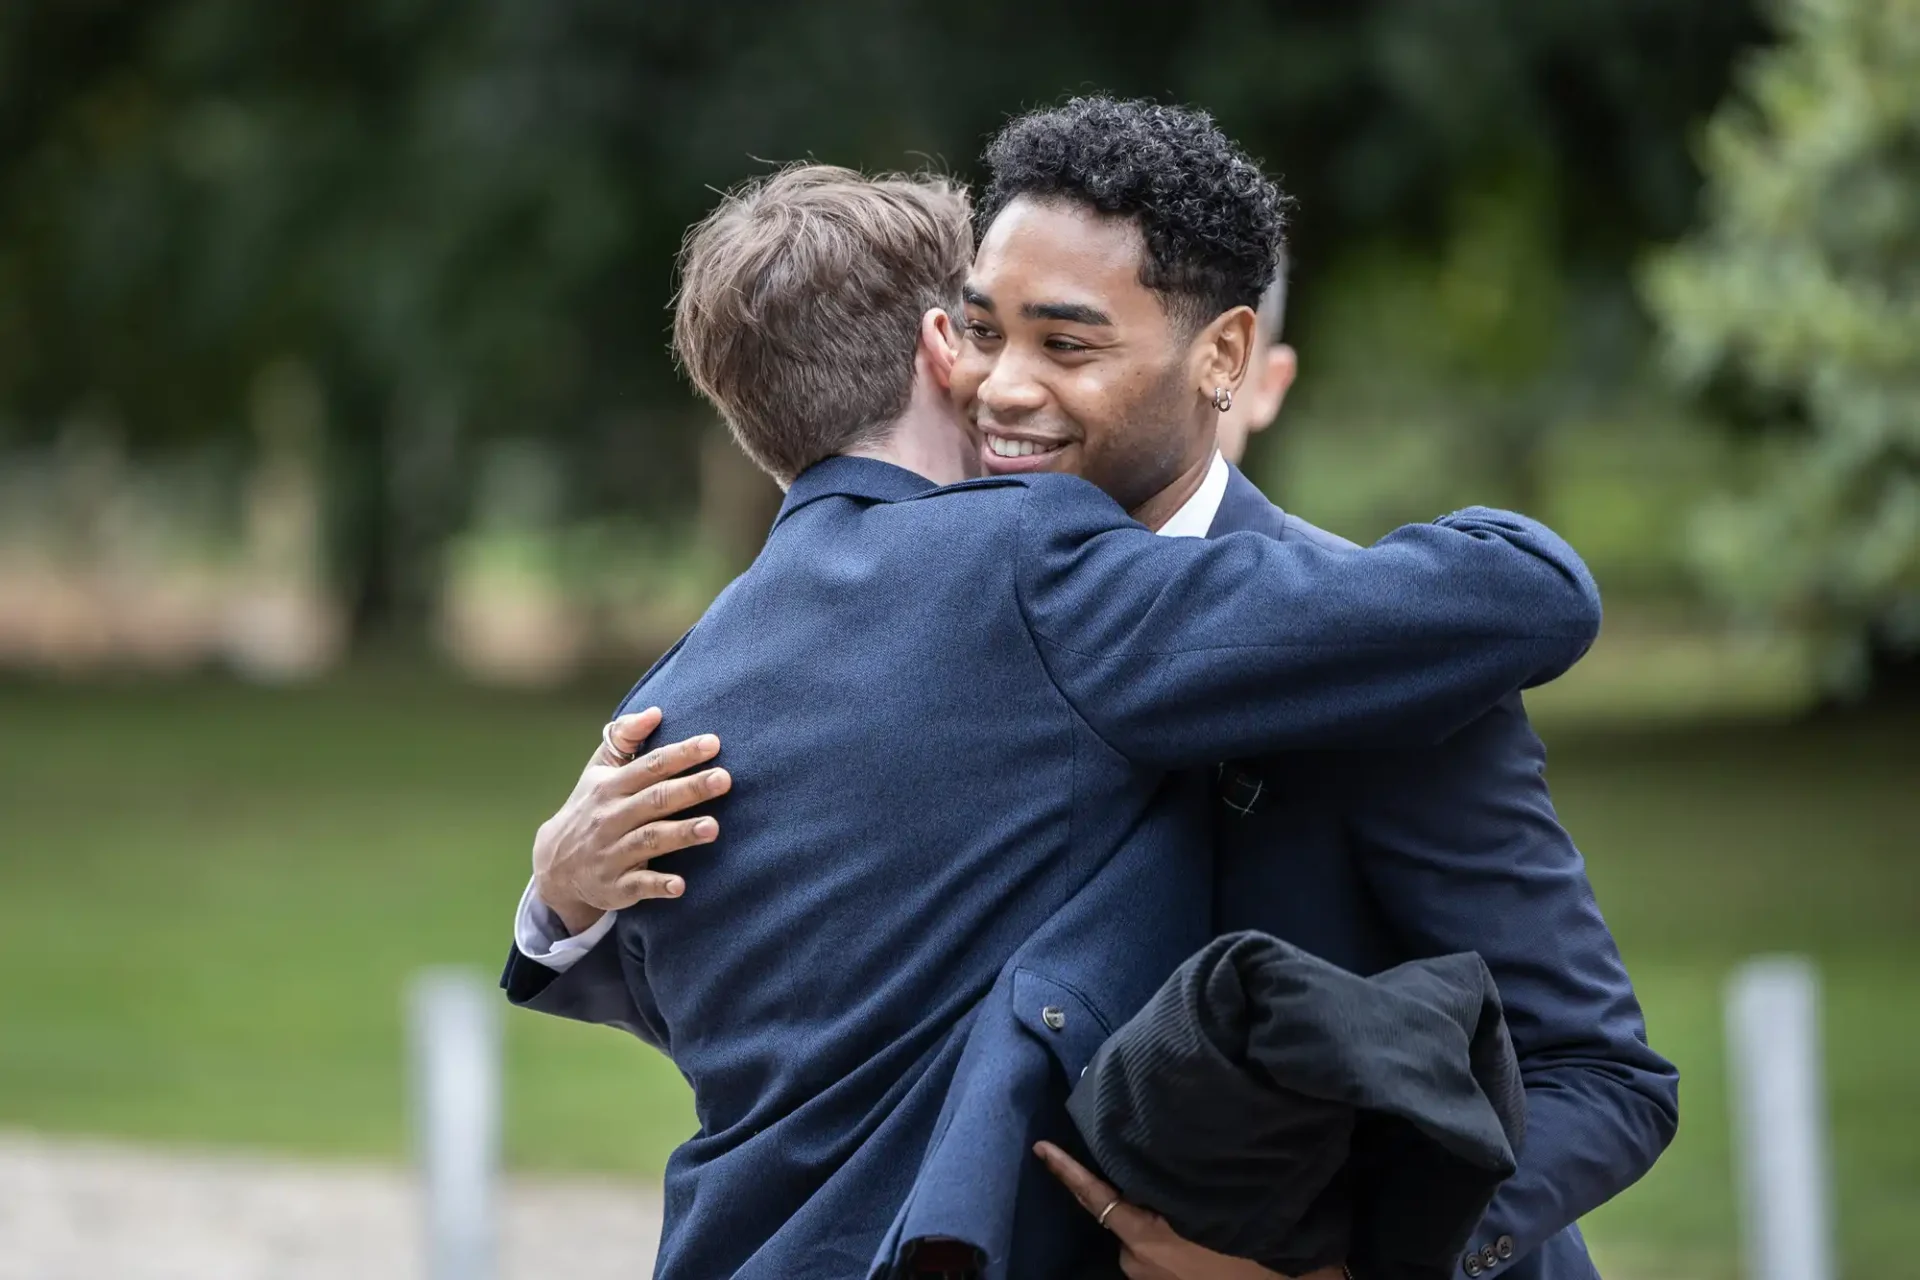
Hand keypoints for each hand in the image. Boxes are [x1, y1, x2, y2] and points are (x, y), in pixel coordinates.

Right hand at [532, 707, 730, 933]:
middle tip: (725, 779)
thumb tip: (655, 711)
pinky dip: (658, 885)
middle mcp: (611, 818)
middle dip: (690, 789)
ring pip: (650, 840)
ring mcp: (612, 853)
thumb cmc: (590, 808)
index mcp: (611, 787)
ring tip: (713, 827)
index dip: (681, 754)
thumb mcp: (598, 771)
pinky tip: (680, 885)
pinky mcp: (615, 886)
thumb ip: (624, 738)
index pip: (650, 766)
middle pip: (655, 800)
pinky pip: (638, 885)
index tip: (713, 743)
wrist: (554, 865)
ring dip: (681, 834)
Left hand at [1033, 1142, 1341, 1279]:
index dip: (1067, 1172)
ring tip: (1199, 1222)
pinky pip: (1157, 1259)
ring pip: (1142, 1241)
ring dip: (1158, 1226)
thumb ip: (1171, 1188)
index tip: (1042, 1149)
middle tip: (1174, 1192)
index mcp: (1145, 1239)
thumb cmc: (1254, 1248)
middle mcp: (1137, 1263)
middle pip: (1123, 1219)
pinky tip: (1201, 1244)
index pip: (1095, 1197)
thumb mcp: (1211, 1208)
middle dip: (1138, 1202)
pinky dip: (1168, 1246)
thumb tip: (1151, 1171)